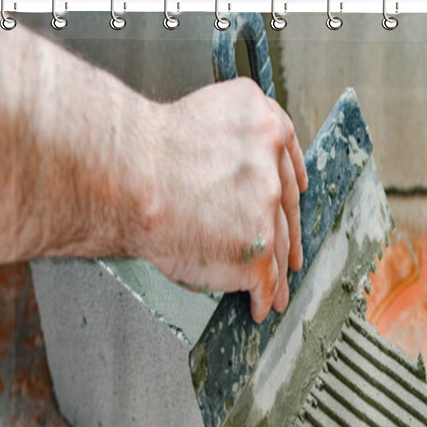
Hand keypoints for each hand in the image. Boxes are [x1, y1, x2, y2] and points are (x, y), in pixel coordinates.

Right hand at [138, 77, 308, 321]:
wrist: (127, 178)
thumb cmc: (141, 156)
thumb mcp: (198, 124)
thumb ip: (227, 147)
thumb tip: (227, 177)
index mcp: (259, 121)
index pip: (286, 152)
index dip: (294, 177)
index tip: (299, 190)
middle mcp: (270, 162)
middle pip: (285, 206)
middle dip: (290, 236)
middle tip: (293, 256)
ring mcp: (267, 206)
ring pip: (278, 246)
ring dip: (278, 273)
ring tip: (278, 293)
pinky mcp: (258, 247)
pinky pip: (266, 279)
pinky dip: (263, 296)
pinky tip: (260, 305)